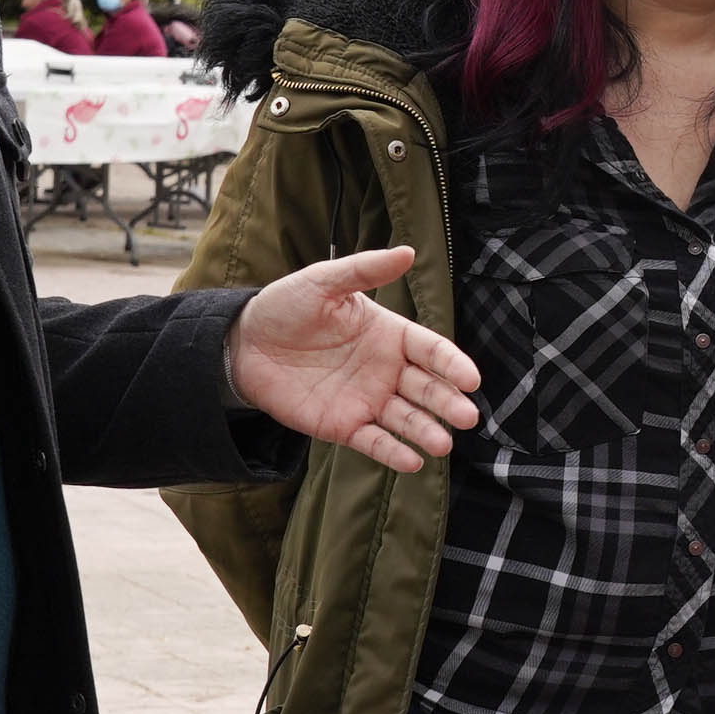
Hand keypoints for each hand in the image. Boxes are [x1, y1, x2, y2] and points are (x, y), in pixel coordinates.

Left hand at [227, 247, 482, 473]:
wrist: (243, 344)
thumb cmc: (286, 306)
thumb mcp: (323, 281)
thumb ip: (364, 270)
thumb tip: (409, 252)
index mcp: (390, 335)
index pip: (432, 350)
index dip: (453, 364)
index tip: (471, 379)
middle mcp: (386, 370)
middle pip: (427, 389)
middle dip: (448, 402)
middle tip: (467, 417)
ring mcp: (367, 400)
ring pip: (407, 419)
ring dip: (427, 432)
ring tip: (442, 445)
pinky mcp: (344, 426)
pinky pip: (374, 442)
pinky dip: (393, 453)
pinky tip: (411, 461)